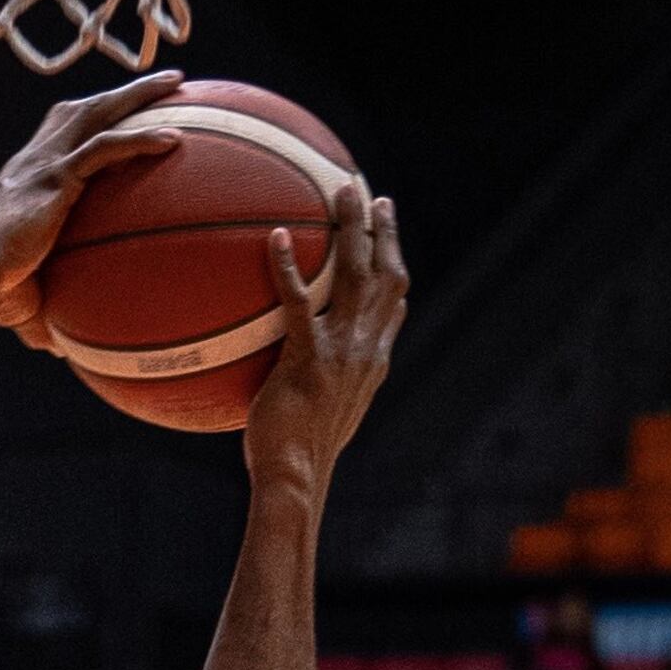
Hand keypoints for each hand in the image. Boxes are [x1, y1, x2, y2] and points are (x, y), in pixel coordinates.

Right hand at [0, 78, 182, 346]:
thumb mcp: (29, 297)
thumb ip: (55, 308)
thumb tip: (69, 348)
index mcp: (28, 177)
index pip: (64, 130)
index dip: (95, 114)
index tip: (126, 110)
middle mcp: (35, 159)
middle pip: (87, 108)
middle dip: (127, 90)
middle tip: (167, 81)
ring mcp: (44, 164)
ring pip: (98, 113)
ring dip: (139, 95)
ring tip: (178, 84)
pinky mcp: (54, 178)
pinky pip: (104, 149)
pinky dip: (139, 140)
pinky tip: (175, 139)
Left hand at [244, 188, 407, 489]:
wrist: (297, 477)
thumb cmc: (298, 456)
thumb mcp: (325, 417)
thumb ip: (325, 386)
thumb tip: (308, 375)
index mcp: (373, 361)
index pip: (393, 306)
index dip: (393, 268)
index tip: (389, 238)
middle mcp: (366, 349)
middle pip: (385, 276)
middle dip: (383, 232)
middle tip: (375, 197)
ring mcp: (340, 351)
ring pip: (354, 275)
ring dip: (351, 228)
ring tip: (342, 192)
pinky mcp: (309, 358)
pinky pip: (299, 302)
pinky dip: (289, 267)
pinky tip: (276, 238)